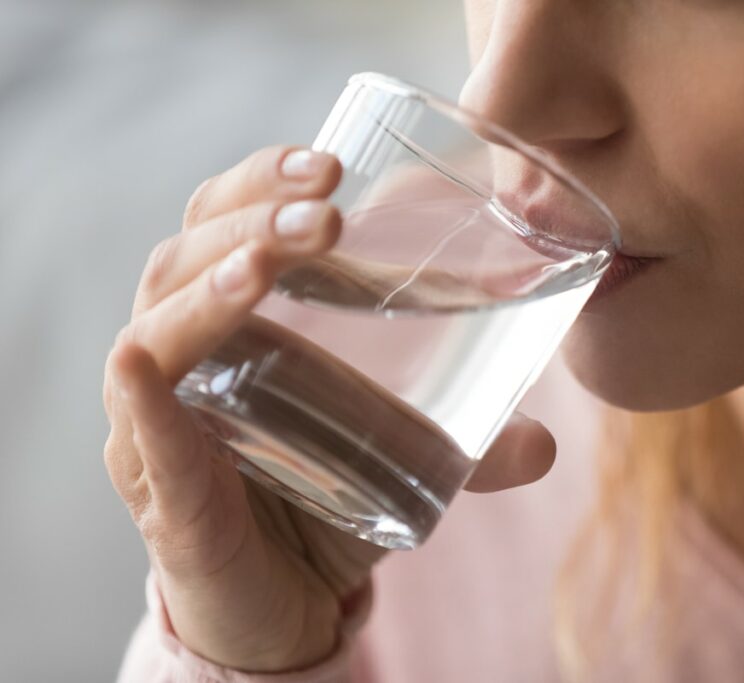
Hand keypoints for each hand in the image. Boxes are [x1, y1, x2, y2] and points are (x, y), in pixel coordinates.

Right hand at [102, 146, 556, 671]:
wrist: (282, 603)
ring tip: (268, 263)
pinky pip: (141, 436)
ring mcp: (159, 423)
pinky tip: (145, 366)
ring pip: (156, 328)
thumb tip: (546, 444)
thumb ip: (469, 444)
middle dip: (253, 217)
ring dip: (210, 285)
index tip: (333, 164)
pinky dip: (144, 400)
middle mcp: (182, 356)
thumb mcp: (400, 454)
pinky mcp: (162, 494)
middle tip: (325, 203)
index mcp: (233, 320)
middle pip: (187, 254)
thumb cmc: (324, 499)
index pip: (224, 220)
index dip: (265, 181)